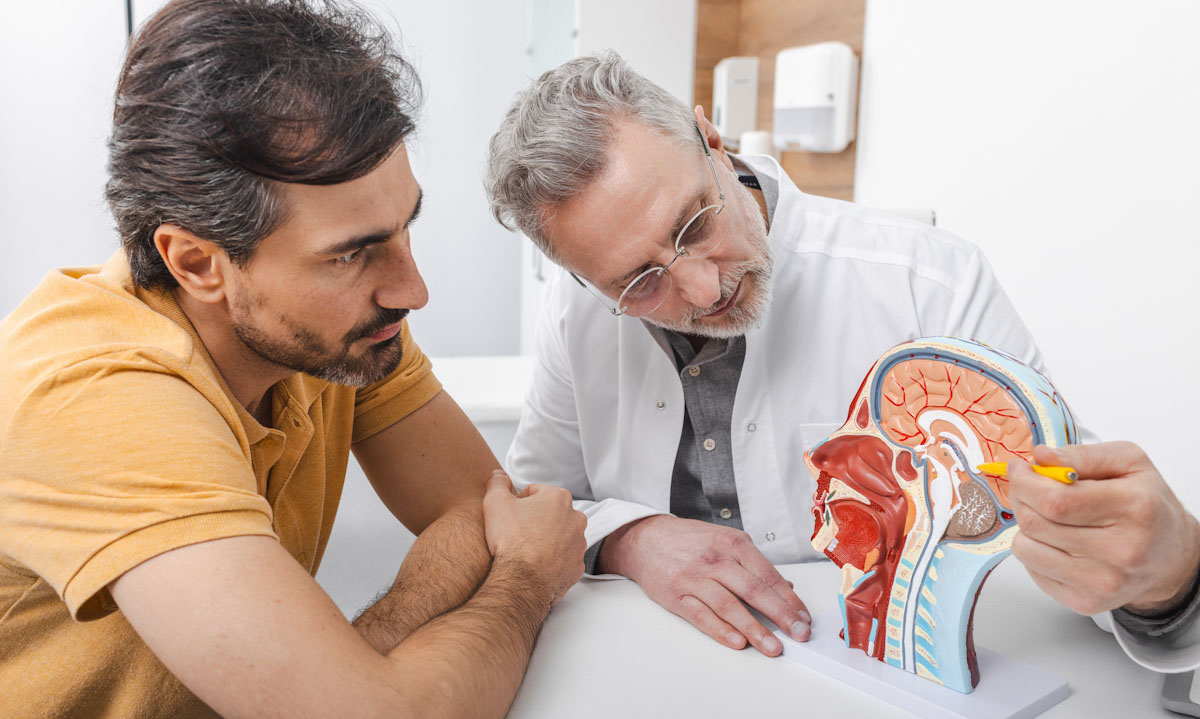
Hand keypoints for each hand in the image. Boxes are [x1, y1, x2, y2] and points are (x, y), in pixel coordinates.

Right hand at [482, 470, 586, 605]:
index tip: (509, 515)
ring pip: (559, 536)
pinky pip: (563, 559)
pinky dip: (552, 560)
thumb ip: (498, 484)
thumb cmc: (512, 539)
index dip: (518, 501)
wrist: (523, 580)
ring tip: (526, 550)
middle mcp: (576, 519)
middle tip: (516, 532)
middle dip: (535, 520)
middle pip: (550, 513)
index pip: (535, 492)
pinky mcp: (576, 566)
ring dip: (545, 539)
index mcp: (559, 498)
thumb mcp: (496, 503)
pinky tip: (536, 565)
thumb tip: (498, 475)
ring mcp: (578, 544)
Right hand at [597, 515, 810, 655]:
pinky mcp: (676, 595)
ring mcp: (694, 578)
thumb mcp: (725, 540)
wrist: (645, 538)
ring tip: (772, 647)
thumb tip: (785, 588)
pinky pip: (702, 616)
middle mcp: (715, 559)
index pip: (768, 575)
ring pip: (729, 606)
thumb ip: (754, 564)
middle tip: (799, 634)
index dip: (789, 599)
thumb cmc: (689, 541)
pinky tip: (738, 642)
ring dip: (754, 629)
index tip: (804, 618)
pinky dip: (721, 630)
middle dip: (780, 615)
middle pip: (753, 590)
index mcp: (732, 543)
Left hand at [1010, 442, 1199, 615]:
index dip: (1026, 481)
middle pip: (1035, 523)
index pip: (1055, 500)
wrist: (1170, 557)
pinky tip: (1058, 541)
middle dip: (1020, 498)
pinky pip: (1033, 570)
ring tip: (1046, 516)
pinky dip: (1035, 550)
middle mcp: (1121, 551)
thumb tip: (1041, 456)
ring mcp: (1103, 582)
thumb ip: (1083, 455)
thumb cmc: (1147, 505)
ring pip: (1027, 549)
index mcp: (1134, 508)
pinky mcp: (1086, 602)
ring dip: (1025, 526)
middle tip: (1028, 487)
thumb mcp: (1128, 463)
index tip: (1020, 469)